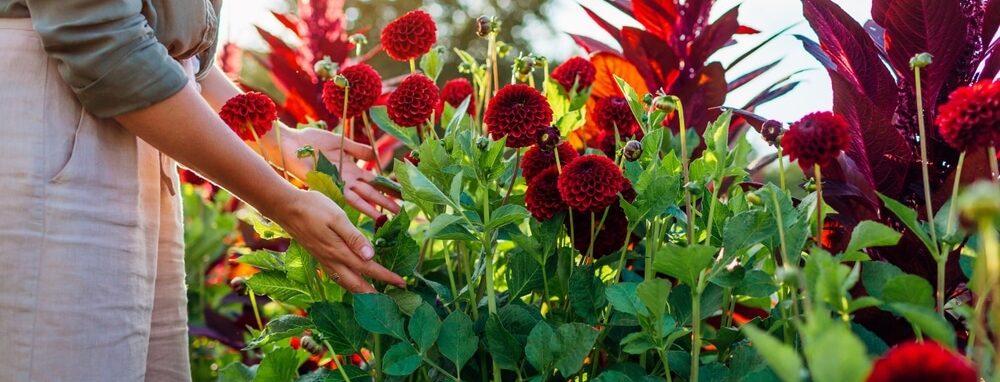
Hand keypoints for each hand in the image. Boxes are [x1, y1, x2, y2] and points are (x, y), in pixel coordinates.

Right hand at [267, 189, 404, 292]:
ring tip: (375, 296)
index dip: (386, 277)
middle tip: (391, 298)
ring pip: (346, 283)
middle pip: (357, 284)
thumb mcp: (337, 217)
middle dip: (375, 293)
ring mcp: (324, 260)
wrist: (286, 208)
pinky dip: (348, 284)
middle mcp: (332, 260)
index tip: (402, 283)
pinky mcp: (319, 257)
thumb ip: (353, 237)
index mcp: (340, 251)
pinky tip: (352, 281)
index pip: (369, 269)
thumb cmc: (313, 208)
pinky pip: (337, 277)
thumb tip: (370, 256)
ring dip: (361, 291)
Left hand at [277, 126, 400, 217]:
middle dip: (385, 201)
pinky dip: (359, 207)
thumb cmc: (312, 141)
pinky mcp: (329, 187)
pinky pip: (347, 199)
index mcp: (351, 168)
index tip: (401, 193)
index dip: (386, 186)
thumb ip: (357, 149)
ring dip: (374, 208)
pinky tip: (368, 214)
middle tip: (400, 211)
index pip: (373, 180)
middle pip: (370, 192)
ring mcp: (339, 184)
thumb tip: (375, 155)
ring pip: (361, 199)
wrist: (291, 144)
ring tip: (386, 217)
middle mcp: (347, 179)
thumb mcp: (340, 142)